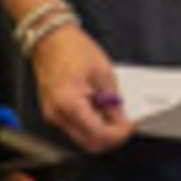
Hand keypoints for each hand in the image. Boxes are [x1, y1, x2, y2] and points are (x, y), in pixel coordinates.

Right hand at [31, 26, 133, 152]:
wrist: (50, 37)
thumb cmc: (71, 48)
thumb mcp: (103, 73)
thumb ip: (114, 101)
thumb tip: (122, 119)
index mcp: (69, 104)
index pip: (99, 135)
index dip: (119, 134)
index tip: (130, 127)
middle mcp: (57, 114)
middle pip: (90, 143)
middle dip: (110, 136)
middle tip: (124, 124)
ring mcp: (53, 115)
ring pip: (82, 138)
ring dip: (100, 130)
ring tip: (111, 111)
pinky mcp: (53, 112)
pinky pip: (75, 127)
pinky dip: (90, 123)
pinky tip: (98, 108)